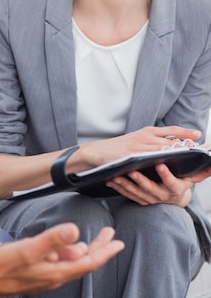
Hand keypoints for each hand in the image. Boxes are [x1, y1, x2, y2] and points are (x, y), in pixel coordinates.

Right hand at [0, 224, 123, 297]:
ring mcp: (42, 277)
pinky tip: (62, 246)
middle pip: (82, 263)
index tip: (118, 242)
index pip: (87, 263)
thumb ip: (51, 240)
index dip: (104, 252)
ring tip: (92, 239)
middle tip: (110, 235)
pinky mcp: (32, 274)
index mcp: (54, 273)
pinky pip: (56, 263)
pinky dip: (64, 252)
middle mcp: (51, 278)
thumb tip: (75, 231)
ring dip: (82, 250)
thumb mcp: (26, 249)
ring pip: (69, 263)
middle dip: (98, 249)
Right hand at [79, 125, 201, 171]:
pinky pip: (149, 159)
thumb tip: (170, 146)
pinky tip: (169, 167)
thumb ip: (152, 142)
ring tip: (189, 160)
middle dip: (185, 147)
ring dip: (176, 155)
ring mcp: (138, 146)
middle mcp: (145, 136)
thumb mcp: (137, 140)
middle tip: (199, 152)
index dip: (185, 132)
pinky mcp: (131, 156)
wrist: (97, 152)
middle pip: (170, 140)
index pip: (170, 130)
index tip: (198, 134)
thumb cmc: (118, 148)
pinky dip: (160, 162)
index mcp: (147, 131)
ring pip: (162, 150)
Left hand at [106, 163, 192, 206]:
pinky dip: (119, 188)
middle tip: (131, 171)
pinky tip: (110, 180)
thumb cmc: (182, 182)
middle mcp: (162, 196)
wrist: (174, 197)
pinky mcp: (140, 200)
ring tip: (116, 175)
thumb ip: (202, 172)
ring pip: (136, 193)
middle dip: (140, 180)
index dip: (166, 175)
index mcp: (175, 189)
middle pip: (150, 189)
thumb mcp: (193, 177)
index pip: (172, 182)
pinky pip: (128, 195)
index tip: (160, 164)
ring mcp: (150, 199)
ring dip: (125, 185)